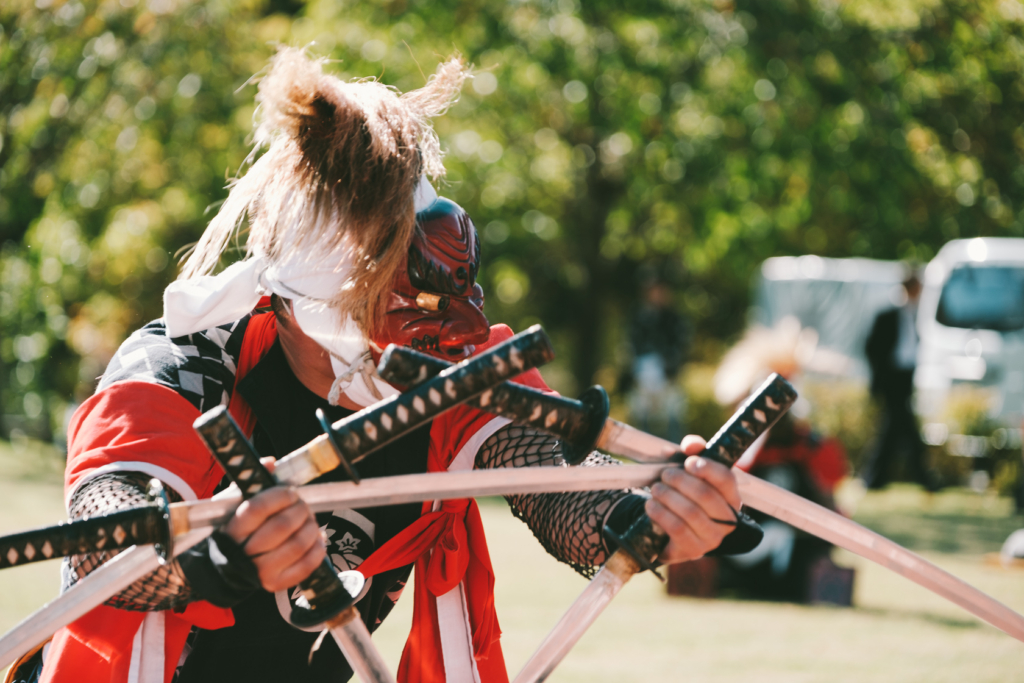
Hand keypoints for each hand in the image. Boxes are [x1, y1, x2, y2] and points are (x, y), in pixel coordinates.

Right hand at [223, 483, 326, 592]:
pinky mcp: (277, 584)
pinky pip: (307, 565)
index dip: (280, 496)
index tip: (290, 492)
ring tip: (309, 520)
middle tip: (302, 505)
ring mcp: (261, 572)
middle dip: (300, 510)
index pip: (258, 508)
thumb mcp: (236, 503)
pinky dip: (318, 548)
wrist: (231, 567)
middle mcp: (245, 553)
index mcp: (233, 529)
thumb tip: (269, 463)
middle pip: (281, 526)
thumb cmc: (240, 530)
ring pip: (297, 545)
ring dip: (311, 527)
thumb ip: (254, 482)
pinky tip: (316, 538)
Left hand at [646, 435, 741, 564]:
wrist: (669, 531)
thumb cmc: (684, 496)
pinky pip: (677, 529)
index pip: (726, 479)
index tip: (689, 462)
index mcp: (731, 498)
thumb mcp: (690, 473)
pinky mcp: (693, 550)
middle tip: (665, 475)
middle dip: (680, 481)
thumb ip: (694, 453)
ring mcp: (712, 538)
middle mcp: (727, 520)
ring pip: (690, 512)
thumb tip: (692, 445)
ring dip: (668, 496)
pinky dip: (661, 513)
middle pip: (706, 495)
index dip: (708, 468)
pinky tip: (651, 506)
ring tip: (656, 489)